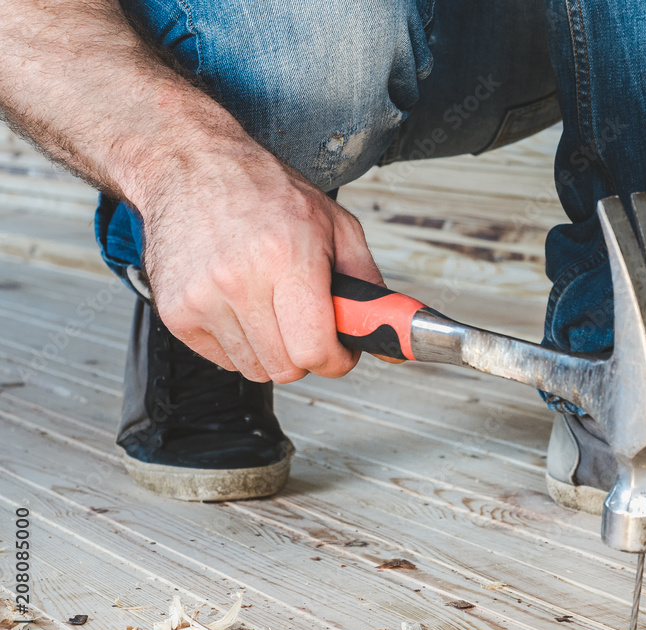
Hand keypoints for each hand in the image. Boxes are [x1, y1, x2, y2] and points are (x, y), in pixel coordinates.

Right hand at [141, 140, 381, 382]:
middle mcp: (240, 280)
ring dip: (273, 349)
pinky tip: (241, 306)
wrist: (190, 165)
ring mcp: (202, 299)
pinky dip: (239, 344)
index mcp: (287, 257)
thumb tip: (390, 335)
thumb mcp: (336, 224)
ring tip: (272, 306)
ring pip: (255, 368)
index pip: (315, 351)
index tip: (340, 350)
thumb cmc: (263, 190)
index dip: (337, 359)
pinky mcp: (175, 312)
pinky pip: (223, 360)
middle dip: (307, 354)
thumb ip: (368, 284)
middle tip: (308, 323)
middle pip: (286, 368)